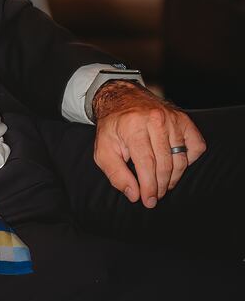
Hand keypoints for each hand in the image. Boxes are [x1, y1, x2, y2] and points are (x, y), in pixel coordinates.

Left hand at [92, 81, 205, 207]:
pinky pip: (196, 146)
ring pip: (181, 158)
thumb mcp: (103, 150)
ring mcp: (173, 119)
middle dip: (160, 186)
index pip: (147, 164)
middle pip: (165, 164)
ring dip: (173, 178)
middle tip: (154, 196)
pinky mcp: (184, 120)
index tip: (148, 201)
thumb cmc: (113, 128)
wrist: (123, 99)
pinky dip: (189, 160)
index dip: (149, 186)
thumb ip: (116, 174)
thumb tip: (134, 194)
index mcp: (134, 126)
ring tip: (162, 185)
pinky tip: (174, 164)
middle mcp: (156, 120)